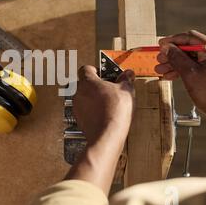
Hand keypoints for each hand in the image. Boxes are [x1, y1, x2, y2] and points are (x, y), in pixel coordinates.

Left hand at [65, 66, 134, 194]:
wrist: (107, 135)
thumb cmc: (114, 111)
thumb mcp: (126, 90)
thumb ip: (125, 79)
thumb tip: (127, 74)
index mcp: (87, 82)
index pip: (86, 69)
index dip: (96, 70)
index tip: (105, 73)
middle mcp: (78, 93)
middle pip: (85, 84)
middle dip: (97, 85)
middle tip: (110, 89)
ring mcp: (77, 107)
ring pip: (85, 97)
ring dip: (94, 98)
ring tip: (109, 103)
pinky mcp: (79, 119)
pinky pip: (85, 110)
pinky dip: (93, 110)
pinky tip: (104, 114)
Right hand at [155, 30, 205, 144]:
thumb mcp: (190, 74)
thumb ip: (177, 58)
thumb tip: (167, 48)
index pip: (190, 38)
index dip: (173, 41)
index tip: (161, 44)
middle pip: (189, 49)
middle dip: (172, 55)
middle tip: (160, 60)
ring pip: (191, 59)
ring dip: (175, 64)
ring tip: (162, 70)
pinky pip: (195, 68)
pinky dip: (183, 71)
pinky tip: (172, 76)